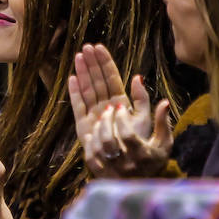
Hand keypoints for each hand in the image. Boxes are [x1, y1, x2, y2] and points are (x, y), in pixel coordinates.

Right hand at [69, 43, 171, 176]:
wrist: (131, 171)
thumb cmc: (141, 148)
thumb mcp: (146, 121)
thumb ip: (143, 100)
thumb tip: (138, 77)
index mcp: (121, 104)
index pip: (111, 78)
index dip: (105, 63)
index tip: (98, 47)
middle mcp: (106, 107)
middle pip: (97, 81)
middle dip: (92, 64)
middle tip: (86, 47)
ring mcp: (95, 116)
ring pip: (88, 90)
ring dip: (83, 74)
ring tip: (79, 57)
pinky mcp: (85, 127)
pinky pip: (79, 107)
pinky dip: (75, 93)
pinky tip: (72, 79)